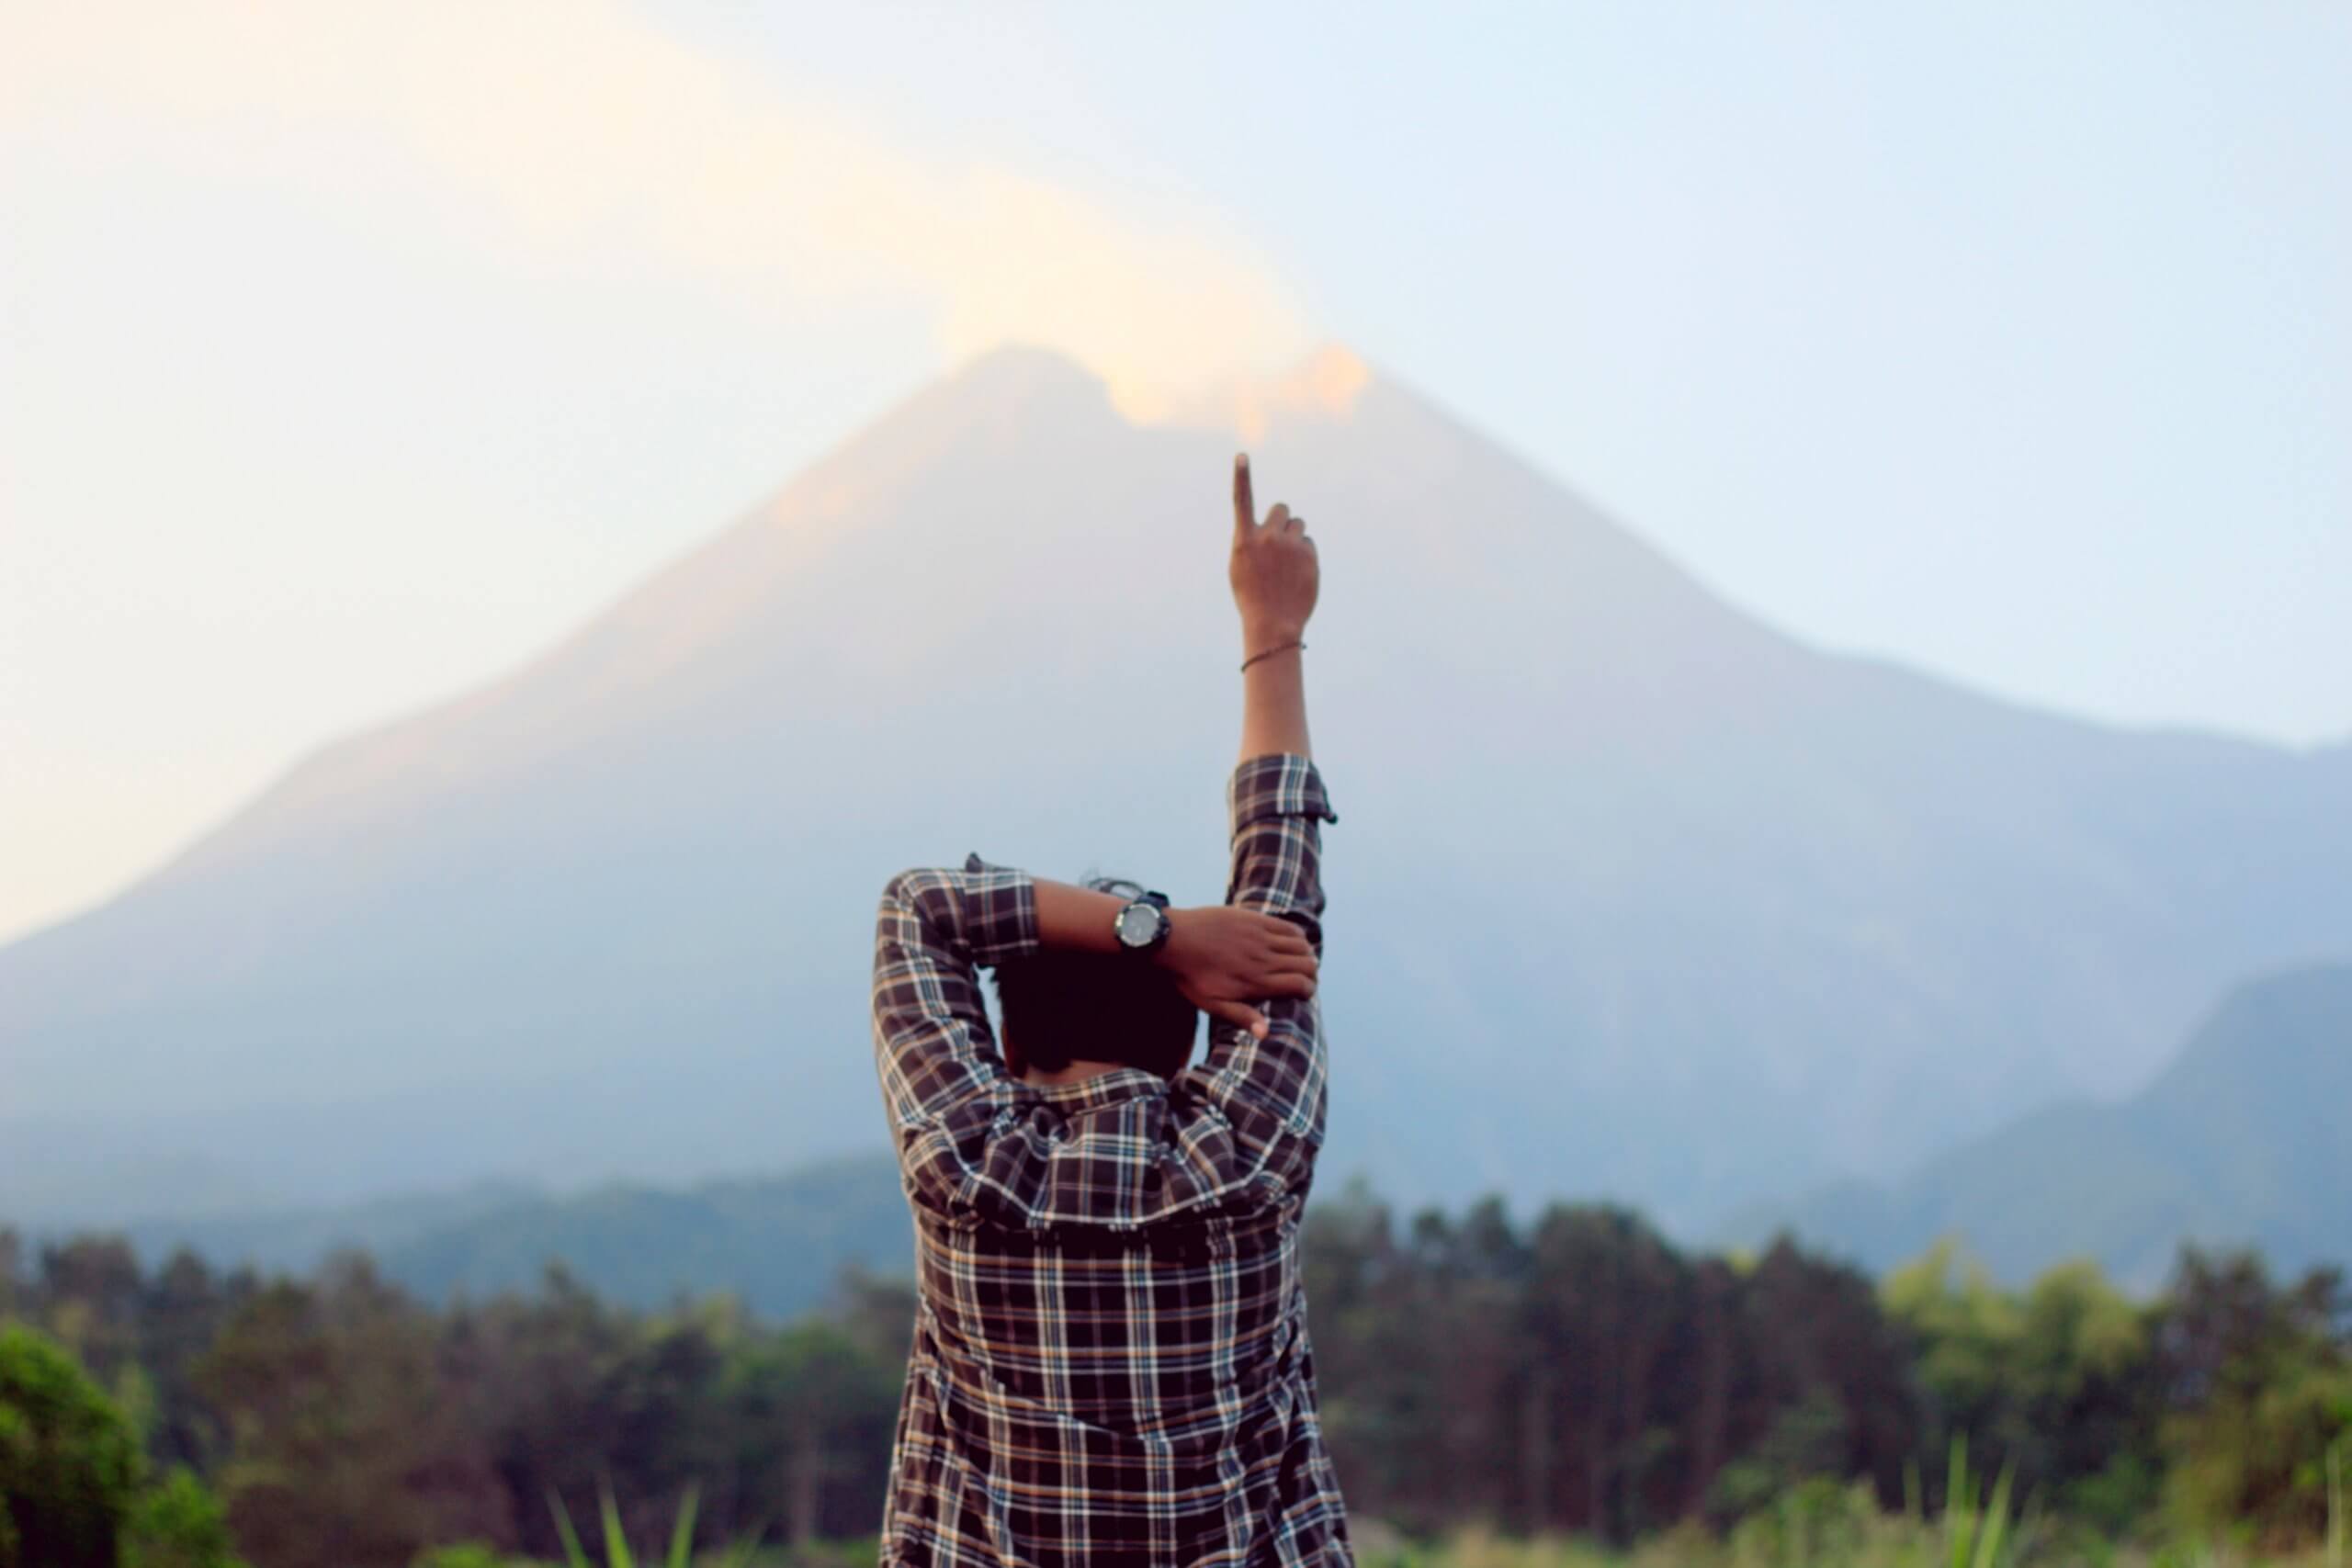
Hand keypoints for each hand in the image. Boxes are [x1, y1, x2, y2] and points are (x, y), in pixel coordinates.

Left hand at [1155, 904, 1317, 1039]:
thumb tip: (1266, 1033)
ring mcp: (1260, 936)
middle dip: (1311, 974)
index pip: (1300, 985)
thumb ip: (1242, 1017)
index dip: (1308, 990)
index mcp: (1256, 981)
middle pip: (1307, 964)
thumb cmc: (1191, 976)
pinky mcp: (1255, 919)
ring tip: (1299, 962)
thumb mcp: (1213, 1004)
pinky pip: (1288, 927)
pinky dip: (1297, 936)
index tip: (1303, 994)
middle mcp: (1263, 958)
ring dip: (1306, 955)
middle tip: (1303, 979)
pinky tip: (1292, 943)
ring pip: (1302, 945)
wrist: (1172, 939)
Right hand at [1229, 453, 1317, 652]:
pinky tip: (1298, 574)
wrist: (1272, 624)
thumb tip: (1273, 527)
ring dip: (1295, 538)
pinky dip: (1305, 555)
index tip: (1241, 455)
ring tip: (1287, 564)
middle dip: (1283, 521)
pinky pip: (1309, 543)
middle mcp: (1267, 538)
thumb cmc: (1251, 597)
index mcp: (1244, 540)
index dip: (1242, 477)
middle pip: (1282, 509)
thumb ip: (1252, 542)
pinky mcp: (1309, 555)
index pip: (1242, 501)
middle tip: (1279, 543)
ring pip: (1298, 525)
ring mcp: (1290, 546)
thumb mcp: (1241, 567)